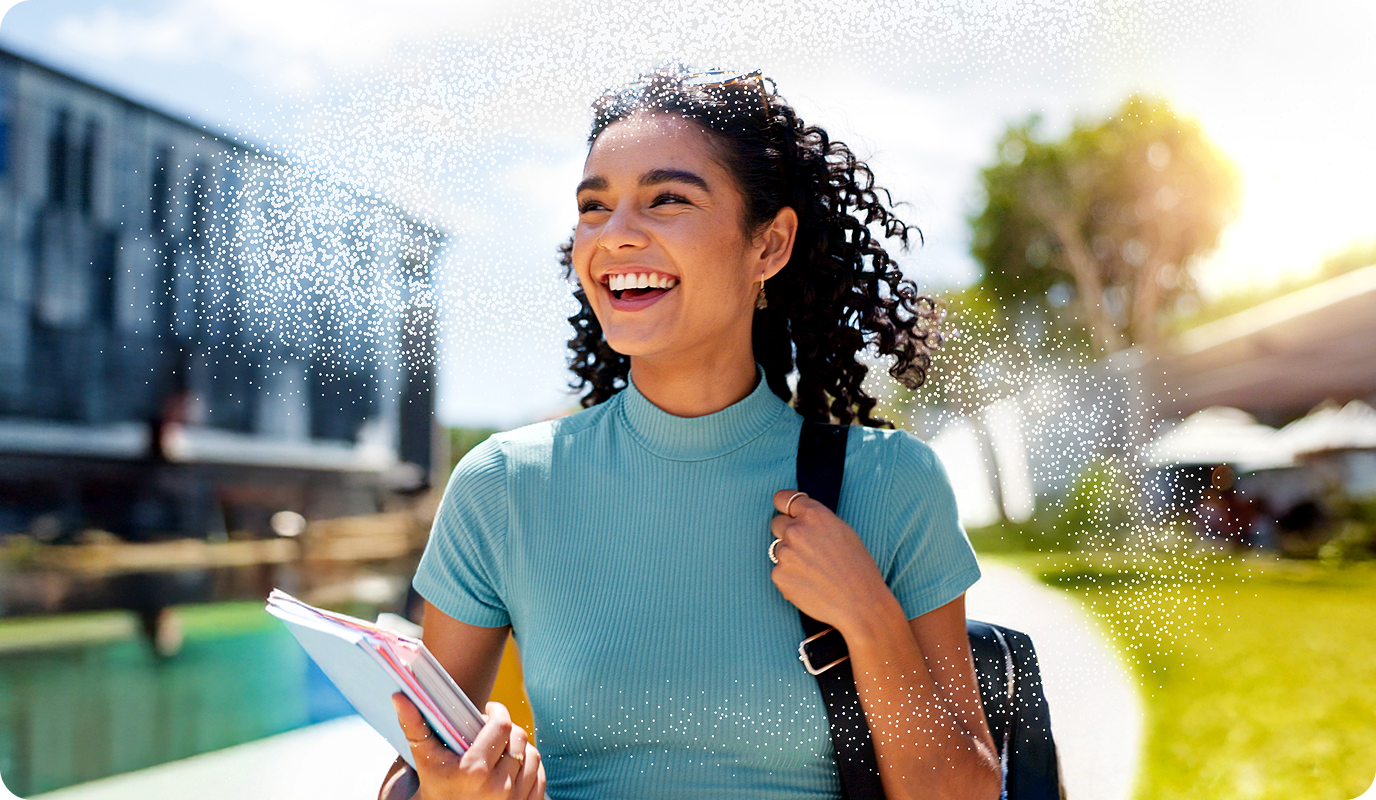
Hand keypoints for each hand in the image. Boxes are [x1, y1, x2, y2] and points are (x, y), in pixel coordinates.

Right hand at [392, 693, 544, 799]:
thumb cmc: (435, 787)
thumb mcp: (424, 759)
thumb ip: (414, 726)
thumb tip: (399, 696)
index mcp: (475, 770)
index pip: (502, 725)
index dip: (497, 712)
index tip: (488, 711)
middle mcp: (498, 787)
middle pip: (519, 738)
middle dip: (506, 730)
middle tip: (491, 732)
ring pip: (532, 755)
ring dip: (518, 747)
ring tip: (500, 749)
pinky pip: (540, 776)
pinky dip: (529, 767)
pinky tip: (511, 766)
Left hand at [768, 489, 891, 632]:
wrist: (860, 603)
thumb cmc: (858, 567)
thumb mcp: (843, 531)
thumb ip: (817, 521)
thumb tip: (798, 517)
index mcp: (814, 515)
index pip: (783, 498)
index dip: (784, 506)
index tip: (787, 512)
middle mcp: (796, 530)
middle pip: (777, 523)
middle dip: (787, 533)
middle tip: (807, 550)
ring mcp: (785, 553)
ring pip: (778, 550)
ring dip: (790, 557)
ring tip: (814, 571)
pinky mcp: (779, 576)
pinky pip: (779, 571)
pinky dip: (790, 577)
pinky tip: (809, 585)